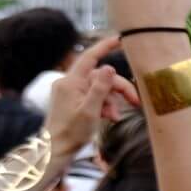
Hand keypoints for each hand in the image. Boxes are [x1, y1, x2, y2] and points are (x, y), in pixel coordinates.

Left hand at [45, 36, 138, 155]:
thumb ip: (100, 88)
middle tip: (135, 101)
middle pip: (101, 77)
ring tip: (114, 116)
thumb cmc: (71, 133)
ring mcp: (70, 91)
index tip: (119, 39)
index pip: (90, 58)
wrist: (54, 150)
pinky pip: (93, 96)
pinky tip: (109, 117)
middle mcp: (69, 83)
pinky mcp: (72, 100)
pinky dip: (104, 104)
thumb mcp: (90, 111)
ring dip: (111, 100)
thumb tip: (110, 67)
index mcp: (70, 83)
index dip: (105, 47)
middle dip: (118, 88)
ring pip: (100, 87)